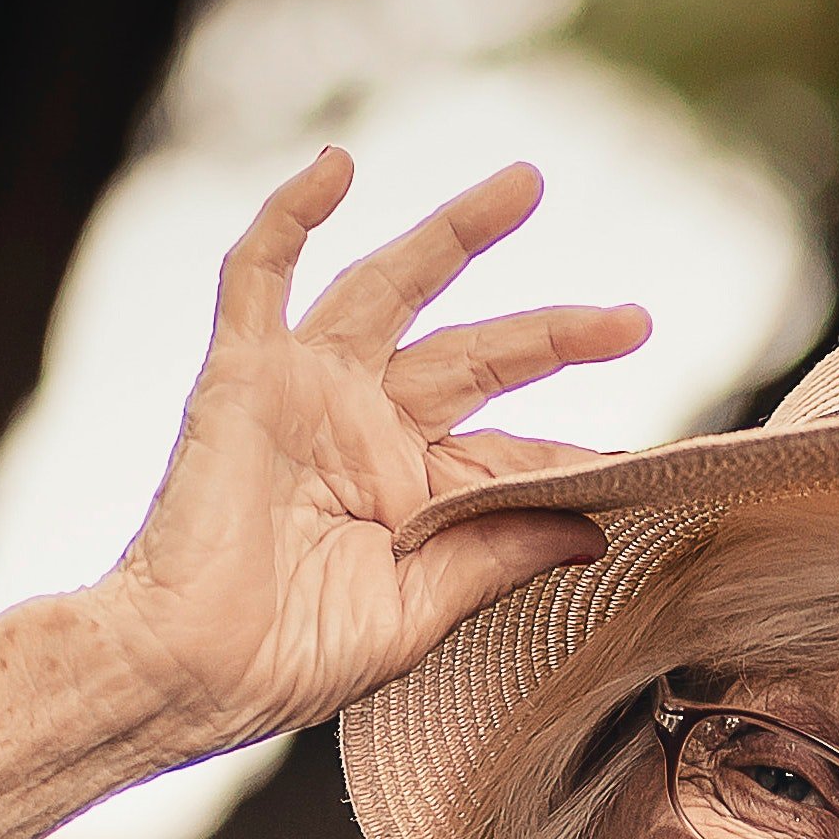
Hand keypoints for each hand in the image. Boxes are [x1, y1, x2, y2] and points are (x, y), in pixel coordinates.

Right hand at [92, 149, 646, 758]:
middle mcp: (368, 428)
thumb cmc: (292, 660)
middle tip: (632, 322)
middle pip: (477, 355)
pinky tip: (337, 167)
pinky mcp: (244, 374)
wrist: (192, 671)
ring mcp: (309, 392)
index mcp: (414, 492)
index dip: (573, 455)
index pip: (510, 452)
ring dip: (454, 233)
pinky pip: (261, 275)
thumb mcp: (421, 613)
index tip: (646, 464)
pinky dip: (291, 215)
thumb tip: (592, 523)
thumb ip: (499, 555)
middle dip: (552, 332)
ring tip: (524, 187)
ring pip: (391, 287)